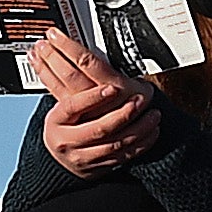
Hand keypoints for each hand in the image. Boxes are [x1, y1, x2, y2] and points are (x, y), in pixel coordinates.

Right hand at [29, 31, 162, 173]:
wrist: (63, 159)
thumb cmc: (64, 125)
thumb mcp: (60, 104)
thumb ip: (66, 83)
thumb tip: (61, 45)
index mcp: (57, 120)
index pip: (73, 106)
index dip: (92, 97)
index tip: (112, 88)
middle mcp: (68, 140)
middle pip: (98, 128)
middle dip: (122, 113)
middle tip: (141, 99)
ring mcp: (84, 155)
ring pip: (116, 143)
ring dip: (139, 128)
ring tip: (154, 114)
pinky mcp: (101, 165)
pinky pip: (126, 155)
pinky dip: (143, 142)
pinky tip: (154, 130)